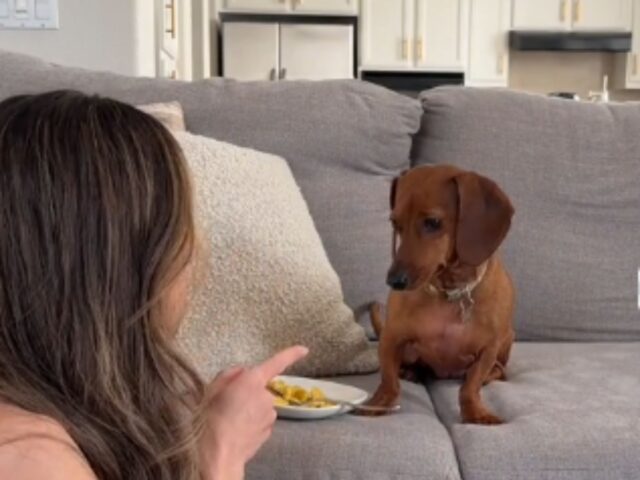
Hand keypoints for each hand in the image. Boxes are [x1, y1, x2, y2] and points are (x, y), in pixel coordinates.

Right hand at [200, 346, 307, 479]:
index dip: (291, 355)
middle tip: (229, 404)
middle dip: (248, 393)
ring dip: (250, 410)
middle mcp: (266, 396)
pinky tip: (238, 430)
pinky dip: (251, 424)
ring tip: (231, 420)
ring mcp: (269, 415)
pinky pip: (261, 422)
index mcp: (253, 380)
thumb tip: (243, 373)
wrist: (218, 452)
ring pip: (261, 407)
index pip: (276, 363)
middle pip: (260, 389)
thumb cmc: (211, 417)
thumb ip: (231, 375)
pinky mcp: (268, 431)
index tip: (304, 350)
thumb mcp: (213, 387)